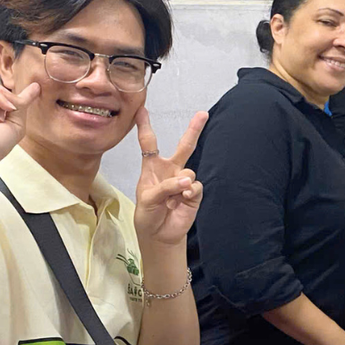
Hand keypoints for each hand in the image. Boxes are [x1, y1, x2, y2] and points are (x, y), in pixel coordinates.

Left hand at [133, 108, 207, 245]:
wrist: (160, 235)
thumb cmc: (147, 214)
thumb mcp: (147, 198)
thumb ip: (165, 186)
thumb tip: (187, 180)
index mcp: (152, 168)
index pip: (149, 143)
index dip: (145, 126)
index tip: (141, 110)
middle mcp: (170, 171)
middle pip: (184, 146)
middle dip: (194, 130)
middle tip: (203, 114)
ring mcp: (183, 181)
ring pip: (189, 171)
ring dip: (180, 183)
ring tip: (172, 198)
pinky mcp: (194, 193)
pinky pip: (196, 186)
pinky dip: (189, 192)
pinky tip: (183, 200)